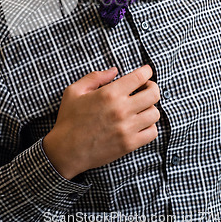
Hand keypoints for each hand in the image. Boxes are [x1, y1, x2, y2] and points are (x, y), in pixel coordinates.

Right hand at [42, 65, 159, 179]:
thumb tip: (115, 70)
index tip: (146, 71)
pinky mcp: (129, 144)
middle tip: (145, 88)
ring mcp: (127, 128)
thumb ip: (95, 77)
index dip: (147, 71)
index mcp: (109, 93)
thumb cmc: (69, 119)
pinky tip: (140, 123)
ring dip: (150, 107)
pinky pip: (152, 132)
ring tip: (141, 107)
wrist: (66, 151)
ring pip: (155, 113)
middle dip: (152, 87)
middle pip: (153, 93)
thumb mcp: (74, 91)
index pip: (140, 77)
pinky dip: (150, 126)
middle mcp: (121, 109)